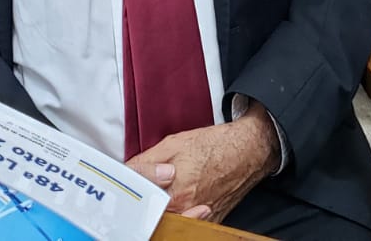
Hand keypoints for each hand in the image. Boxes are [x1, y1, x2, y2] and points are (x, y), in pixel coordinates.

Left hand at [125, 103, 280, 222]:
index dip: (128, 198)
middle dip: (141, 209)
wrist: (249, 150)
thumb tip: (126, 174)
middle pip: (153, 219)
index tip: (122, 192)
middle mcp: (187, 210)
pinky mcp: (210, 220)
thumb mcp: (173, 144)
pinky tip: (172, 207)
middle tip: (134, 200)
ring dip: (157, 216)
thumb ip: (146, 163)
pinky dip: (176, 218)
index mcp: (175, 193)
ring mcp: (200, 218)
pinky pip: (185, 226)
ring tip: (150, 205)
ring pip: (169, 225)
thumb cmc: (215, 145)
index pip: (140, 204)